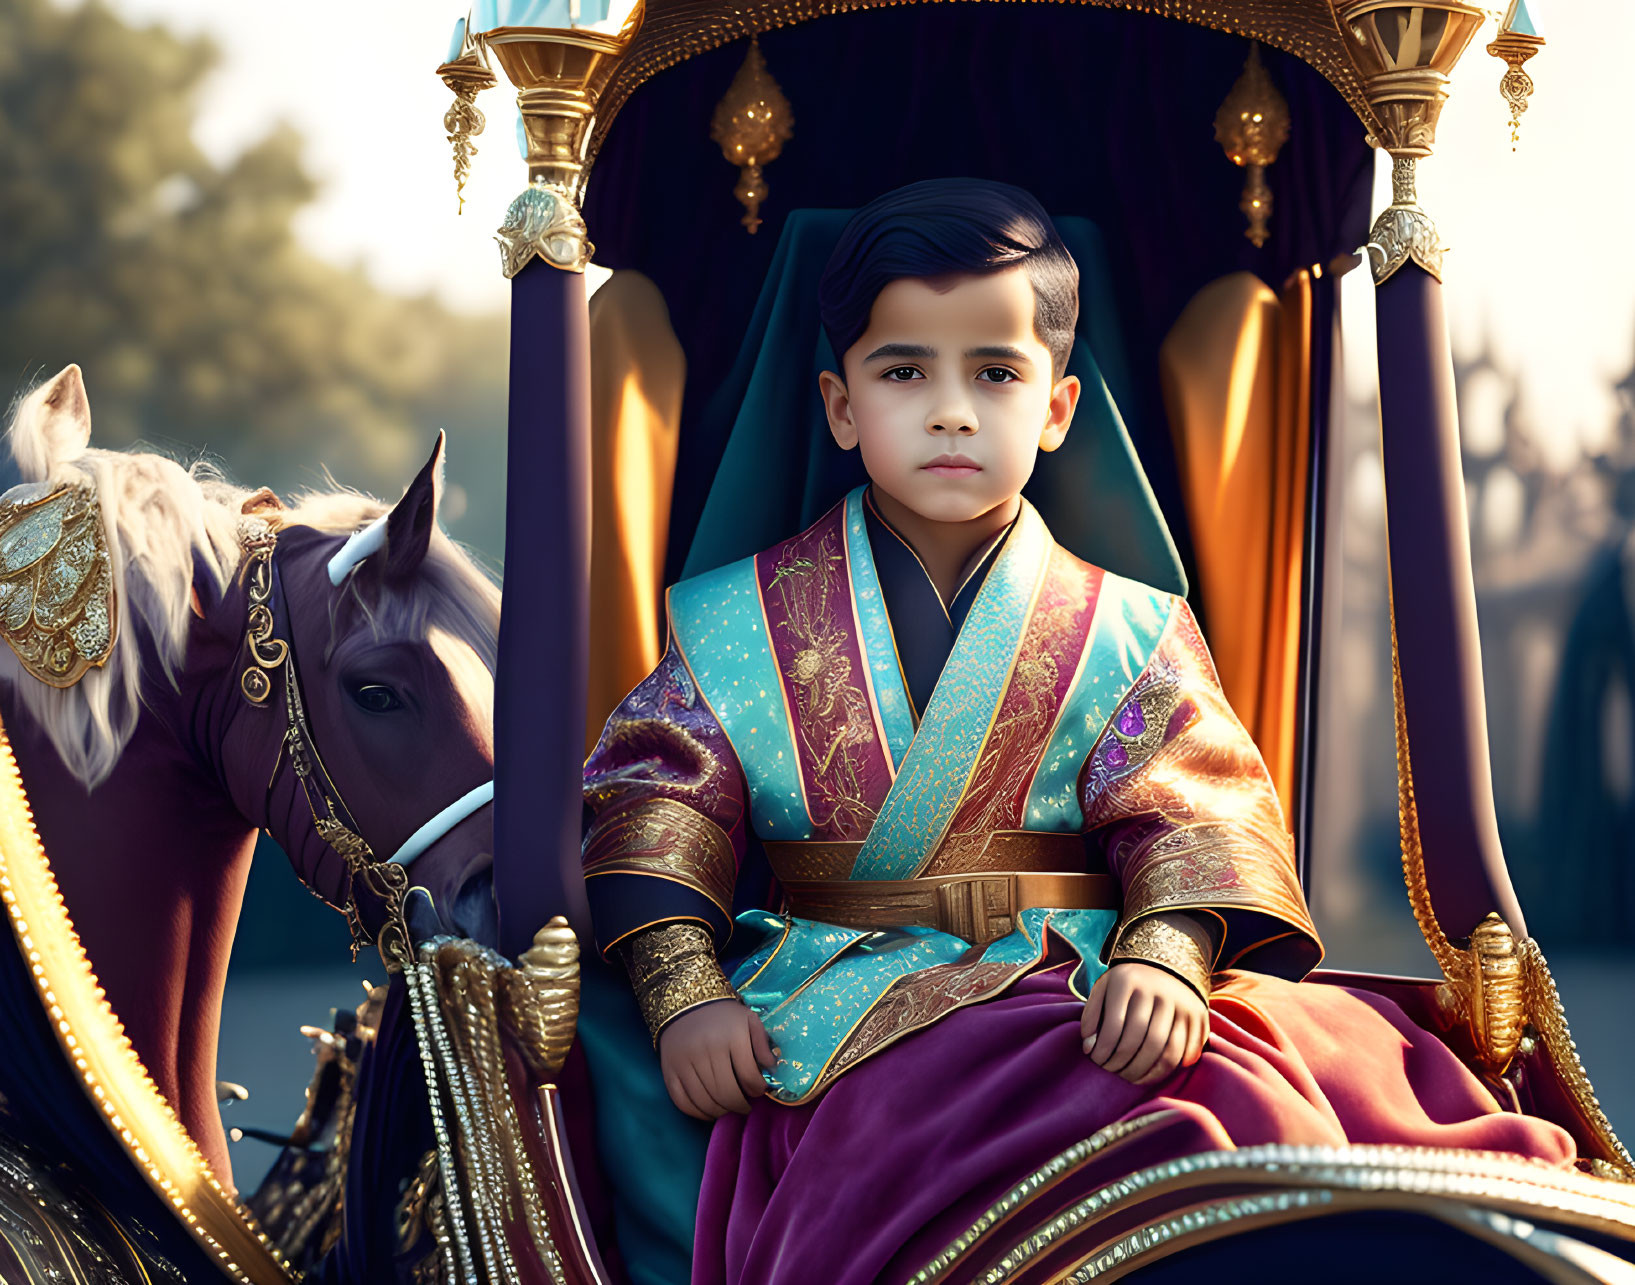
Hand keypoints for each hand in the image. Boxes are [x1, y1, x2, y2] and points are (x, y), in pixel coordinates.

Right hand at [657, 999, 778, 1119]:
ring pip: (706, 1101)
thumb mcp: (749, 1019)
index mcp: (731, 1036)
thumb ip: (763, 1043)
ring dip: (722, 1112)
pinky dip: (698, 1113)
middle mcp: (707, 1050)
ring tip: (730, 1109)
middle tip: (746, 1107)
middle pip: (727, 1093)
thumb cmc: (724, 1016)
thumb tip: (772, 1069)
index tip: (760, 1091)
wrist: (687, 1003)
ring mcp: (685, 1062)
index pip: (748, 1076)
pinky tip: (710, 1111)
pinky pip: (683, 1102)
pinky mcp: (669, 1071)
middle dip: (740, 1105)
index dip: (757, 1089)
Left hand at [1081, 961, 1207, 1084]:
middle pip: (1140, 1041)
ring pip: (1166, 1051)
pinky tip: (1151, 1073)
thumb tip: (1089, 1048)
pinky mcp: (1199, 1018)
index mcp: (1129, 982)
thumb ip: (1091, 1015)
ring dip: (1146, 1073)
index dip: (1103, 1049)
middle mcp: (1158, 991)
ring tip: (1130, 1078)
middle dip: (1123, 1064)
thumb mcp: (1103, 989)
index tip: (1096, 1060)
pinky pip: (1186, 1053)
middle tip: (1112, 1072)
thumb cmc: (1127, 985)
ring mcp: (1182, 1005)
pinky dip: (1168, 1069)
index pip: (1115, 1025)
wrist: (1166, 965)